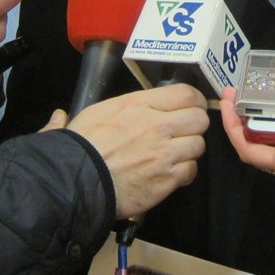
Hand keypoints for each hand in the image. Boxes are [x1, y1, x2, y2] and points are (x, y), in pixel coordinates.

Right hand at [68, 85, 208, 219]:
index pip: (187, 93)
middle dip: (194, 126)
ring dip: (189, 150)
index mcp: (141, 104)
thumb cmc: (82, 144)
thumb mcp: (100, 112)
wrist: (75, 180)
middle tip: (183, 133)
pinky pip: (191, 171)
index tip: (191, 108)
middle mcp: (157, 125)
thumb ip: (124, 106)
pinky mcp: (166, 179)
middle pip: (199, 119)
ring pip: (198, 145)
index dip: (194, 101)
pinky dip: (184, 173)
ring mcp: (164, 153)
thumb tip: (121, 107)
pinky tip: (169, 174)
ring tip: (174, 155)